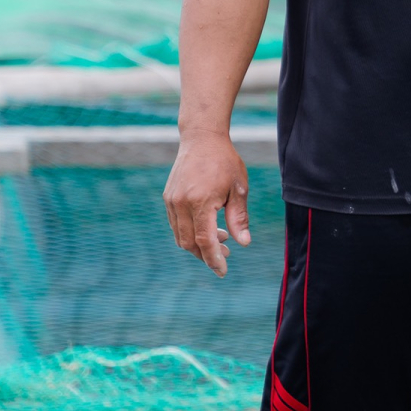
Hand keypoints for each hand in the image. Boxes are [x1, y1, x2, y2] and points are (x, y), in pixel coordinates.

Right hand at [163, 130, 251, 276]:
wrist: (202, 139)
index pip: (205, 240)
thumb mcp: (238, 189)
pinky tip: (208, 229)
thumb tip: (243, 243)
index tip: (223, 271)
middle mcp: (181, 204)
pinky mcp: (168, 198)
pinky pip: (177, 224)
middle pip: (190, 243)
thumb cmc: (225, 162)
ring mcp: (171, 201)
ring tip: (221, 240)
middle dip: (206, 255)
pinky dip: (190, 233)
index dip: (213, 258)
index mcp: (200, 202)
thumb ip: (239, 218)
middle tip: (226, 255)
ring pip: (180, 236)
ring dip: (198, 245)